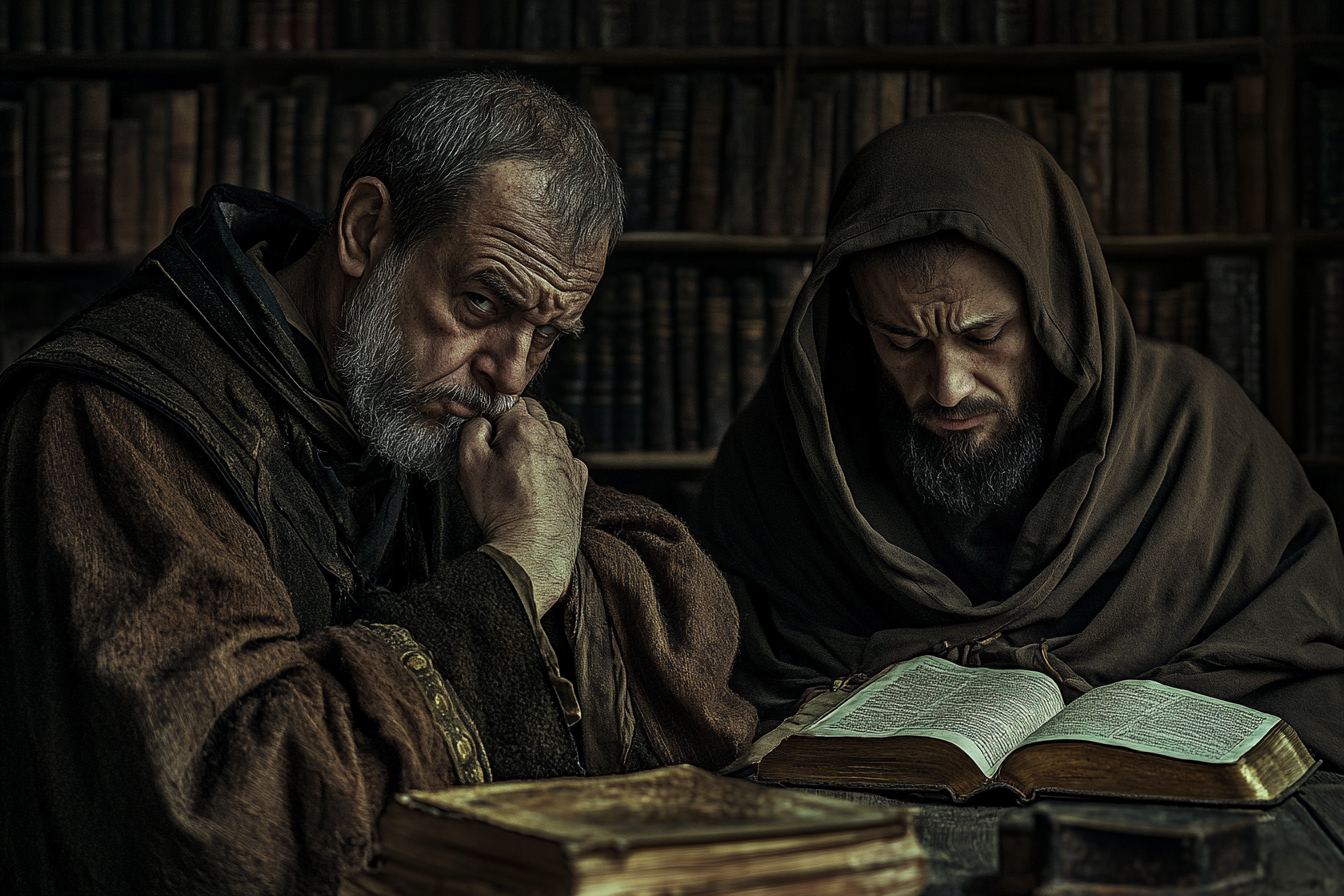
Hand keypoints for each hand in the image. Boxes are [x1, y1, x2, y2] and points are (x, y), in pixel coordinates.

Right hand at [458, 398, 587, 614]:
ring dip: (536, 439)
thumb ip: (473, 431)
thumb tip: (482, 421)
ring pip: (552, 433)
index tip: (485, 435)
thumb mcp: (470, 465)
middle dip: (515, 423)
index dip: (493, 415)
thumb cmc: (501, 509)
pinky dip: (552, 460)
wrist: (534, 548)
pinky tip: (538, 477)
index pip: (509, 402)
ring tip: (517, 465)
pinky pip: (566, 458)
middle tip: (497, 450)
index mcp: (525, 428)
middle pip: (533, 413)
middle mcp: (553, 438)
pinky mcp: (578, 480)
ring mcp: (569, 459)